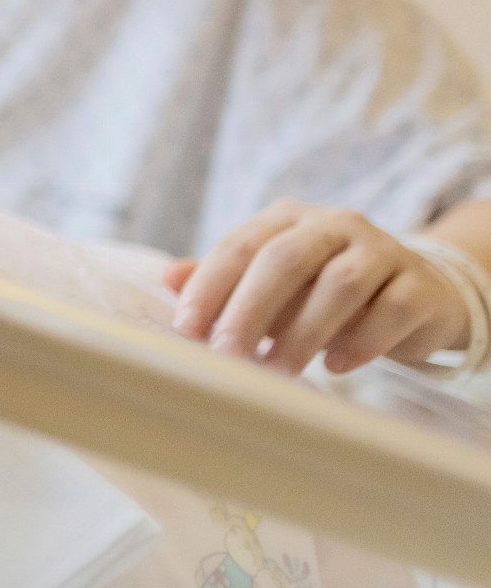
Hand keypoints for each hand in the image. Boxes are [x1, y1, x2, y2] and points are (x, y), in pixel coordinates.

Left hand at [164, 200, 469, 376]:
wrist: (420, 293)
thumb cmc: (325, 290)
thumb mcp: (274, 283)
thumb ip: (225, 279)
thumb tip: (167, 277)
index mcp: (288, 218)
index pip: (240, 245)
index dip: (209, 286)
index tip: (185, 328)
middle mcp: (335, 225)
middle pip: (285, 259)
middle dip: (250, 309)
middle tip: (226, 353)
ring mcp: (383, 250)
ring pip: (339, 284)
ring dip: (303, 332)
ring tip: (278, 369)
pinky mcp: (421, 285)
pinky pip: (391, 309)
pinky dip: (361, 340)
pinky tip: (336, 365)